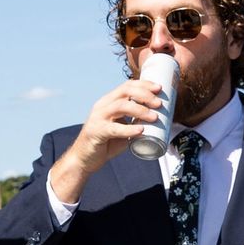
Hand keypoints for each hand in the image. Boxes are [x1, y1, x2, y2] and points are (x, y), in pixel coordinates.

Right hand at [49, 77, 167, 206]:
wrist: (84, 159)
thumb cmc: (105, 143)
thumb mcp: (122, 128)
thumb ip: (134, 122)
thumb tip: (156, 118)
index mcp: (108, 102)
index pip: (127, 86)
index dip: (143, 84)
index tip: (159, 88)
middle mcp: (102, 106)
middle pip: (125, 91)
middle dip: (144, 95)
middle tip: (159, 103)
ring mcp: (98, 118)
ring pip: (120, 106)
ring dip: (140, 109)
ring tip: (154, 117)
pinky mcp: (96, 132)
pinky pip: (114, 128)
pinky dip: (129, 129)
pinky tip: (140, 130)